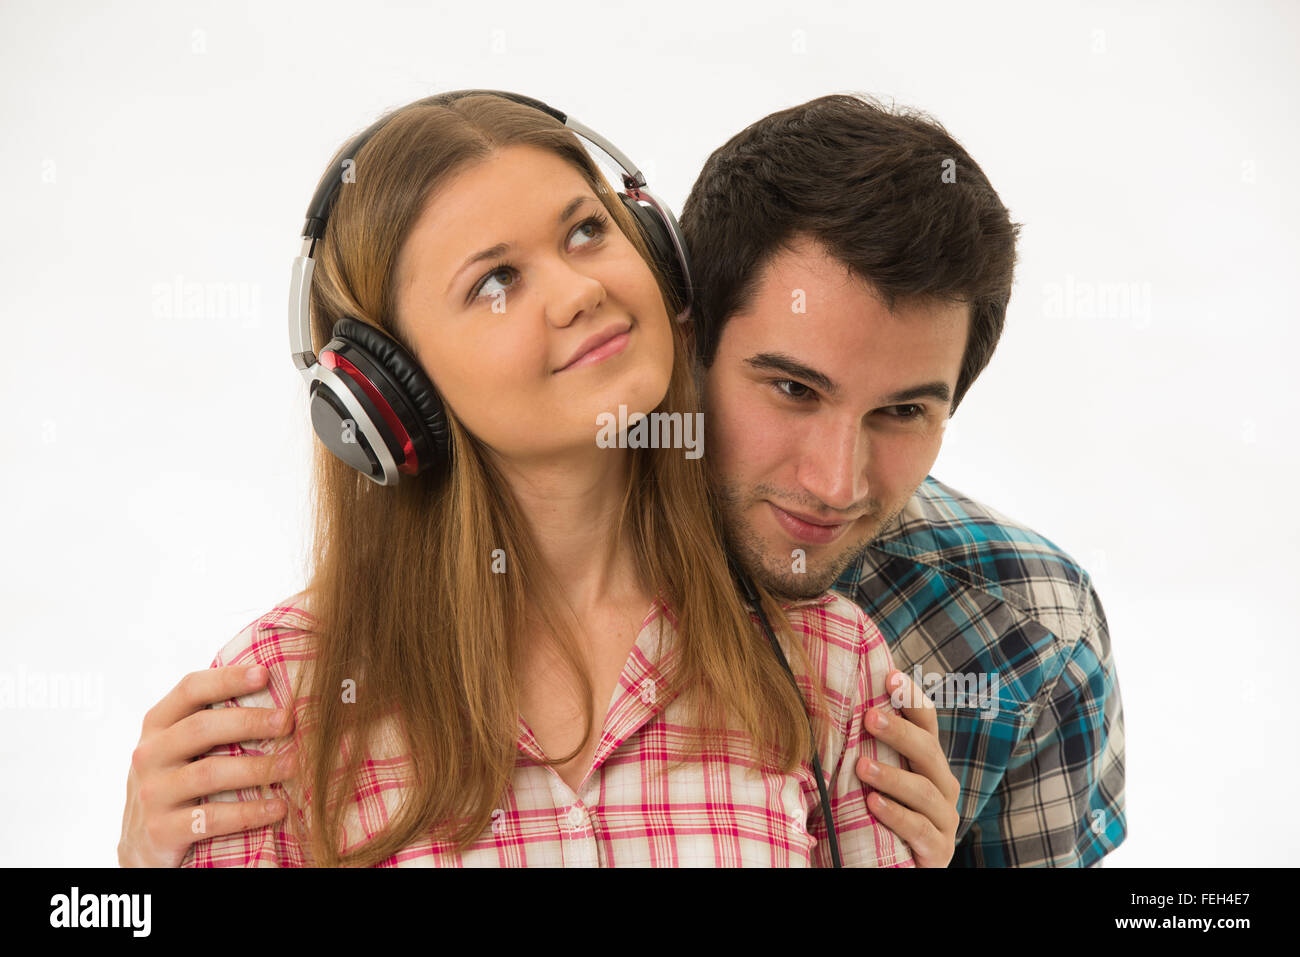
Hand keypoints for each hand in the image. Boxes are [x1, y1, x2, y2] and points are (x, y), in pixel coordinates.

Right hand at [118, 665, 296, 866]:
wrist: (143, 844)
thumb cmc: (180, 780)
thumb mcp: (184, 747)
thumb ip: (215, 722)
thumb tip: (279, 691)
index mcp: (158, 724)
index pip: (190, 689)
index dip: (228, 678)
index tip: (265, 673)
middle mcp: (150, 754)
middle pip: (201, 728)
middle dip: (249, 722)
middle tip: (288, 721)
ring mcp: (152, 793)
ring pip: (209, 773)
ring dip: (257, 768)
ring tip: (294, 764)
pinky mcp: (160, 831)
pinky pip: (210, 818)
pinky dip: (248, 812)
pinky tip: (278, 807)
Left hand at [856, 668, 959, 866]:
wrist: (900, 865)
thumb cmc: (879, 812)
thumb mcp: (875, 778)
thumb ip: (865, 747)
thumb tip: (828, 703)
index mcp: (928, 762)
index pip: (927, 722)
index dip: (911, 698)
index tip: (890, 674)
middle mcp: (942, 785)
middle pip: (928, 751)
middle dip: (900, 732)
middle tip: (870, 717)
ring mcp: (944, 819)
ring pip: (924, 791)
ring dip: (892, 776)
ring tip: (861, 766)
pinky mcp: (938, 850)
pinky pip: (920, 830)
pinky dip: (896, 815)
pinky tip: (874, 804)